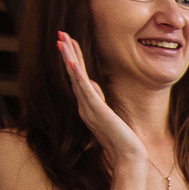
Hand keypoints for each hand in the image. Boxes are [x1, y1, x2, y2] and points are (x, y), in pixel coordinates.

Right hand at [58, 32, 145, 172]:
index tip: (69, 43)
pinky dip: (78, 76)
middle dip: (67, 53)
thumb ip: (100, 101)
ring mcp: (89, 107)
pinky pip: (85, 90)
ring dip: (69, 58)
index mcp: (87, 105)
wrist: (127, 156)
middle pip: (73, 74)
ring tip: (62, 41)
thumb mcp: (109, 115)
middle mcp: (84, 104)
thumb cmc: (121, 139)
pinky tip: (74, 63)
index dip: (73, 59)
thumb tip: (94, 86)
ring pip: (76, 78)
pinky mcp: (97, 111)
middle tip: (61, 34)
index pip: (78, 77)